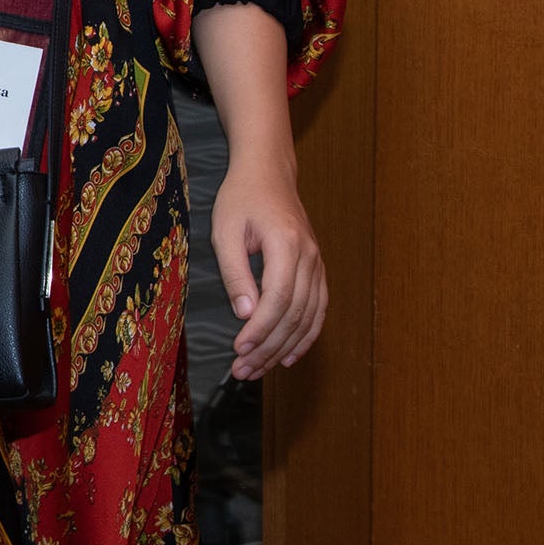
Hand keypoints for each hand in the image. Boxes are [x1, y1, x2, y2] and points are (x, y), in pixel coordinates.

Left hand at [211, 157, 325, 379]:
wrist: (268, 174)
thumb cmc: (241, 199)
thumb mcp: (225, 230)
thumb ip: (235, 273)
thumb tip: (245, 314)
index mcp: (287, 244)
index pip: (279, 299)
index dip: (261, 329)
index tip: (239, 350)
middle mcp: (310, 257)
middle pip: (295, 314)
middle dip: (269, 347)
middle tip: (243, 370)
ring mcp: (318, 264)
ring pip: (309, 317)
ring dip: (284, 348)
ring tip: (258, 369)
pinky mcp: (317, 270)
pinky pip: (318, 310)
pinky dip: (305, 336)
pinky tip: (288, 356)